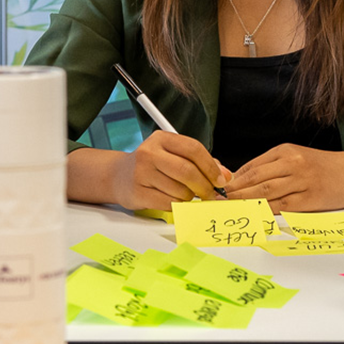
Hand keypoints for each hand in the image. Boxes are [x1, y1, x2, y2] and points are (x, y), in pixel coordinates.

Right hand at [103, 130, 228, 210]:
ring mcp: (141, 172)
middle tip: (211, 195)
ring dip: (190, 197)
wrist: (118, 176)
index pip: (194, 149)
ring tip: (185, 194)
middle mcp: (149, 152)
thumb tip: (225, 176)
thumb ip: (200, 162)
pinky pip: (169, 203)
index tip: (221, 180)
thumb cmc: (152, 165)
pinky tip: (174, 200)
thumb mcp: (173, 155)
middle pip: (188, 171)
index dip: (211, 167)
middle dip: (205, 186)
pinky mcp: (138, 192)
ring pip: (180, 190)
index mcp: (162, 138)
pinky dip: (178, 205)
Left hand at [223, 144, 343, 212]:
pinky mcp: (310, 198)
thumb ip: (272, 167)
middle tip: (217, 200)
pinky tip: (253, 215)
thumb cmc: (323, 167)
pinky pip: (282, 205)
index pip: (252, 166)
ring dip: (245, 201)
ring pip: (266, 192)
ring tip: (230, 208)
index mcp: (285, 150)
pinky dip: (265, 211)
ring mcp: (302, 181)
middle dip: (234, 191)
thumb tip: (241, 180)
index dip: (233, 179)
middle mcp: (292, 163)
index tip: (218, 188)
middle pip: (255, 179)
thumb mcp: (296, 157)